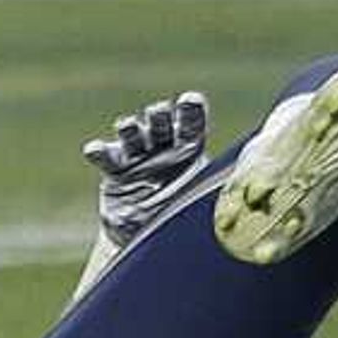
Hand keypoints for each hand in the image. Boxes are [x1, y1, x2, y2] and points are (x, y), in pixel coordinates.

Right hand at [82, 90, 208, 240]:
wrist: (151, 238)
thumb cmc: (183, 216)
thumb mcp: (202, 202)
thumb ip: (215, 188)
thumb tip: (244, 177)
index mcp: (189, 152)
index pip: (191, 126)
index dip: (191, 110)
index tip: (190, 99)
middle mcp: (163, 149)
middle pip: (159, 123)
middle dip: (159, 115)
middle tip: (159, 112)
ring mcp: (137, 157)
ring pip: (132, 134)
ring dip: (130, 128)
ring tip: (128, 127)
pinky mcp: (116, 171)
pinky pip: (106, 158)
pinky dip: (99, 152)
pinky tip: (94, 149)